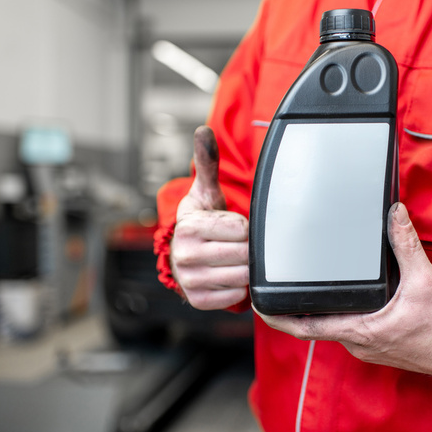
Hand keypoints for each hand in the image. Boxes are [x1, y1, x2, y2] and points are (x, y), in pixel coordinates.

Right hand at [171, 126, 248, 309]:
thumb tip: (204, 131)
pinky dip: (240, 286)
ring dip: (246, 267)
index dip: (245, 226)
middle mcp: (186, 255)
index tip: (236, 226)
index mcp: (189, 226)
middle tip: (240, 243)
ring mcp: (191, 281)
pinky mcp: (199, 300)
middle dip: (248, 247)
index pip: (240, 228)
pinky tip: (230, 273)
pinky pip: (237, 296)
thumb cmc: (202, 222)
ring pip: (243, 275)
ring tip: (235, 257)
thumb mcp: (204, 193)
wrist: (183, 253)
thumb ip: (208, 164)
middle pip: (244, 253)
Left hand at [255, 203, 431, 377]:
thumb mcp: (424, 280)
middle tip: (275, 287)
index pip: (306, 327)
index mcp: (360, 330)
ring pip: (331, 327)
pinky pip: (348, 329)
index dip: (278, 318)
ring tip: (304, 287)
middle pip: (314, 325)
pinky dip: (336, 314)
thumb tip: (394, 214)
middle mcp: (357, 343)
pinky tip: (340, 298)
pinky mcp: (376, 345)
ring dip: (316, 311)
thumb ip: (406, 244)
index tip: (257, 305)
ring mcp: (365, 347)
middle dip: (294, 308)